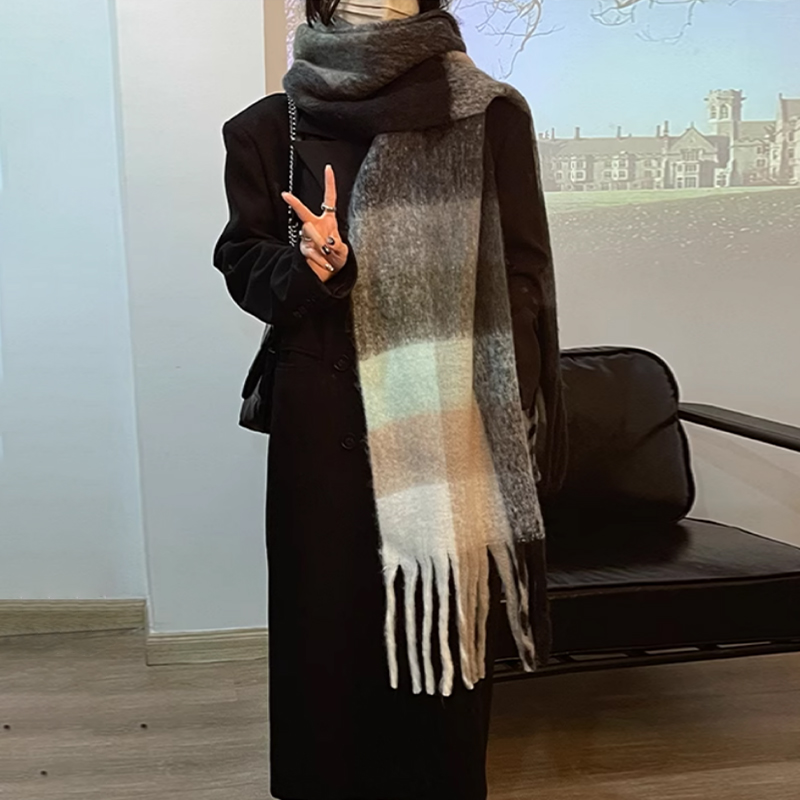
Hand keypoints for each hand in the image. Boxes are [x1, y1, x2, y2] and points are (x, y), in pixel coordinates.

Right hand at [281, 164, 348, 282]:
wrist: (329, 272)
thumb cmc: (337, 257)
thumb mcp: (343, 251)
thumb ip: (338, 246)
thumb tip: (328, 243)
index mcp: (328, 221)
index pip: (329, 199)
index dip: (329, 183)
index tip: (328, 168)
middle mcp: (315, 226)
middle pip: (304, 212)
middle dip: (295, 203)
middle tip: (286, 195)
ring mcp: (307, 237)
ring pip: (309, 234)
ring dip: (321, 244)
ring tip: (329, 252)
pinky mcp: (304, 250)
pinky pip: (310, 251)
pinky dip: (320, 259)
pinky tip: (327, 264)